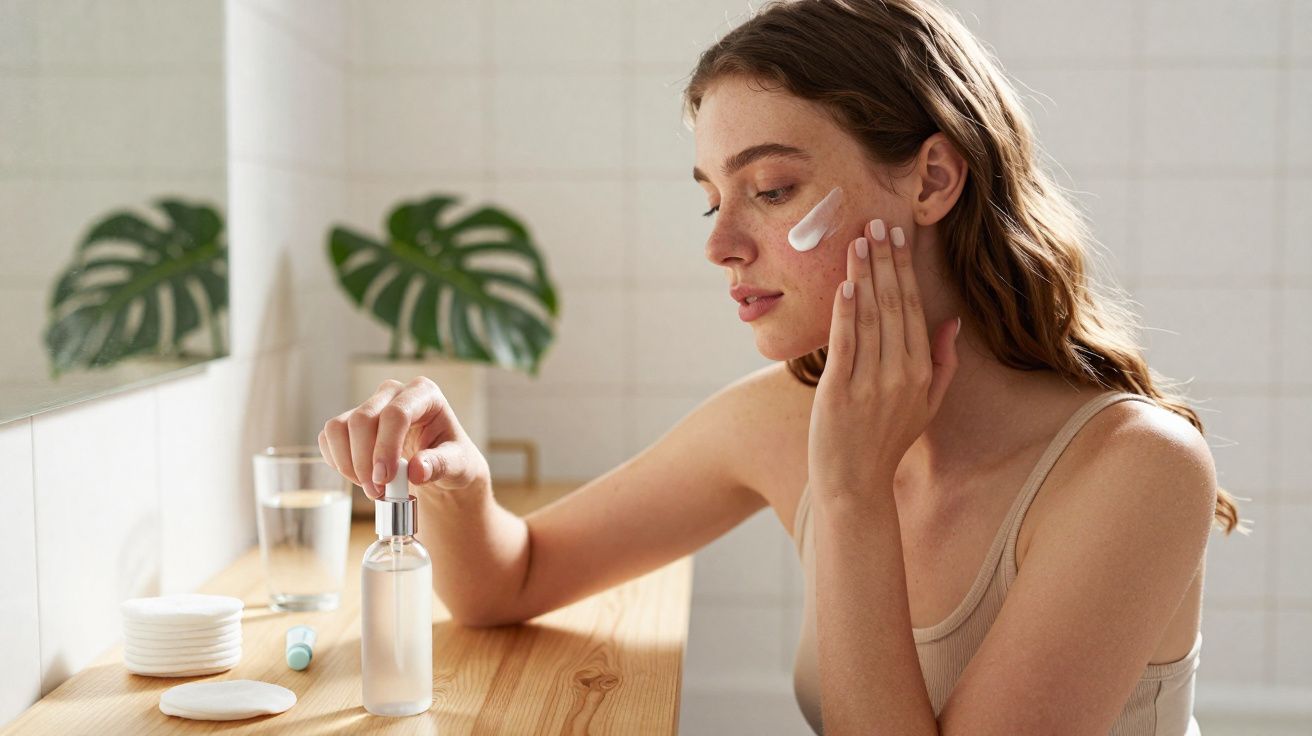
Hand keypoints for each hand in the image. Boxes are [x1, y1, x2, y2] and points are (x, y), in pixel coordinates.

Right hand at [318, 376, 490, 498]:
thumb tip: (417, 470)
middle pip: (362, 420)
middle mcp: (393, 392)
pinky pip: (329, 438)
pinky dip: (337, 462)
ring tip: (369, 487)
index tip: (384, 479)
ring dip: (347, 463)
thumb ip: (441, 465)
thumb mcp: (458, 464)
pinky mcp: (351, 421)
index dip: (385, 447)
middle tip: (377, 492)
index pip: (396, 414)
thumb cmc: (452, 458)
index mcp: (424, 394)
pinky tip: (358, 477)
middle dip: (364, 461)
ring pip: (339, 427)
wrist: (441, 463)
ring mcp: (369, 405)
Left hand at [808, 219, 960, 502]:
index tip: (898, 238)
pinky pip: (846, 343)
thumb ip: (944, 363)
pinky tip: (846, 284)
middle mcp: (900, 374)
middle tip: (877, 223)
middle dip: (886, 261)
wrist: (855, 484)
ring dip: (865, 275)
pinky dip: (846, 312)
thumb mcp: (928, 405)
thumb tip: (953, 322)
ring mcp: (871, 383)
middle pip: (894, 306)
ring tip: (859, 241)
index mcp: (922, 372)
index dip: (905, 271)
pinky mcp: (840, 391)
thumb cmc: (888, 442)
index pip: (914, 310)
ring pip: (870, 317)